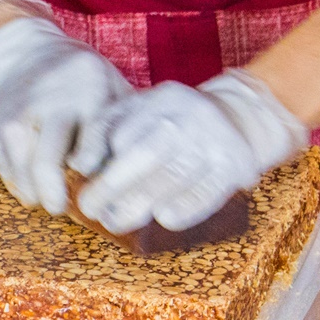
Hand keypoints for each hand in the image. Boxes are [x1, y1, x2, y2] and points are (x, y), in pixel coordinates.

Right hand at [0, 0, 131, 212]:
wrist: (31, 53)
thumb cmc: (87, 83)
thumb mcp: (115, 91)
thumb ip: (128, 129)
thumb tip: (141, 177)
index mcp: (89, 93)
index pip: (90, 144)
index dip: (90, 169)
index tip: (90, 182)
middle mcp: (48, 104)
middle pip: (47, 163)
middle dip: (55, 195)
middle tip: (62, 207)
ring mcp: (15, 117)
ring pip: (23, 174)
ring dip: (37, 194)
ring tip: (51, 196)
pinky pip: (7, 174)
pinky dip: (21, 185)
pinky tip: (35, 181)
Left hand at [72, 68, 309, 233]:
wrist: (241, 119)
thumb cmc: (175, 121)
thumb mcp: (143, 110)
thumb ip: (107, 129)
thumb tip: (79, 164)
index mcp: (163, 98)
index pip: (120, 129)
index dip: (98, 159)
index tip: (83, 181)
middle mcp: (191, 115)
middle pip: (144, 155)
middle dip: (111, 187)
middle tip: (92, 210)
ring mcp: (215, 141)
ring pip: (170, 180)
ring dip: (138, 206)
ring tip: (116, 221)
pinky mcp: (235, 167)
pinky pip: (202, 197)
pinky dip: (179, 212)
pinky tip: (161, 218)